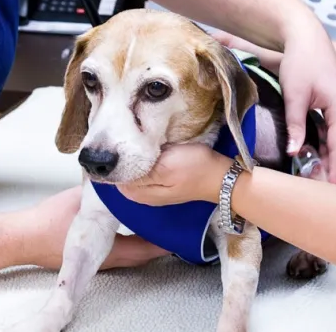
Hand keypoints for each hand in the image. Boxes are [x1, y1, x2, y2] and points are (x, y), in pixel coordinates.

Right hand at [26, 186, 169, 269]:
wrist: (23, 237)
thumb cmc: (48, 223)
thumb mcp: (81, 200)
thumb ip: (103, 193)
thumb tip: (120, 181)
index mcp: (107, 250)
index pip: (144, 248)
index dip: (162, 239)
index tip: (175, 228)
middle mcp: (105, 260)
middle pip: (139, 254)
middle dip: (155, 241)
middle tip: (168, 225)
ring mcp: (95, 261)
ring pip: (127, 254)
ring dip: (141, 241)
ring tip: (151, 223)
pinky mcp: (86, 256)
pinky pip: (115, 250)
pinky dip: (126, 241)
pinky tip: (125, 227)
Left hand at [117, 143, 232, 206]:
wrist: (221, 175)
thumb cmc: (193, 168)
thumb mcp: (164, 168)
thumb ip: (140, 173)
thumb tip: (115, 174)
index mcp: (140, 194)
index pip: (114, 179)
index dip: (114, 162)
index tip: (117, 144)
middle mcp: (144, 195)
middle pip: (123, 176)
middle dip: (123, 160)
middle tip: (126, 139)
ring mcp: (155, 189)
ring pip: (135, 172)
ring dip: (134, 159)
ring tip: (135, 141)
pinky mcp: (164, 182)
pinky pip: (146, 171)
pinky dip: (145, 160)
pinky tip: (149, 149)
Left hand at [211, 28, 335, 184]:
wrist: (307, 38)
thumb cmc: (302, 61)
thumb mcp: (294, 94)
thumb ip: (296, 125)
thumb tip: (296, 152)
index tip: (333, 188)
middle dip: (332, 166)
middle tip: (316, 185)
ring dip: (329, 154)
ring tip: (312, 171)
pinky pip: (335, 130)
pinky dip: (327, 143)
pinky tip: (312, 150)